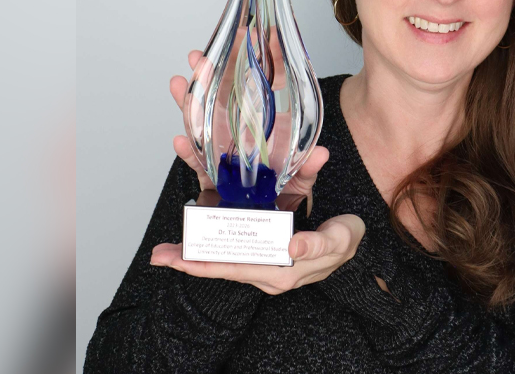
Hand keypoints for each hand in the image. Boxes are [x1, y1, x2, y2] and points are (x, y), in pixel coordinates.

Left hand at [150, 214, 365, 294]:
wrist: (354, 246)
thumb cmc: (346, 239)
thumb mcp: (339, 238)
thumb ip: (318, 244)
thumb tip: (293, 247)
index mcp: (283, 273)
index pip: (236, 269)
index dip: (208, 264)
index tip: (183, 260)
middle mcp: (269, 276)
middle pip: (223, 269)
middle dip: (189, 262)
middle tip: (159, 255)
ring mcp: (266, 270)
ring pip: (224, 264)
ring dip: (196, 258)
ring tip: (165, 253)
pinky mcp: (265, 261)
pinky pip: (233, 258)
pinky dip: (212, 252)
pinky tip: (193, 246)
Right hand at [170, 49, 328, 205]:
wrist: (272, 216)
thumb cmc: (287, 188)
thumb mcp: (302, 176)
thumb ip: (309, 167)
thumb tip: (321, 155)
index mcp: (263, 123)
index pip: (258, 86)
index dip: (255, 61)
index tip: (251, 36)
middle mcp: (239, 131)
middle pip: (221, 97)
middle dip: (208, 76)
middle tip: (200, 57)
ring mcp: (222, 148)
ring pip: (202, 122)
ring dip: (189, 103)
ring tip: (180, 83)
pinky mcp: (210, 172)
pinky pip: (197, 160)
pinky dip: (188, 151)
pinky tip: (180, 140)